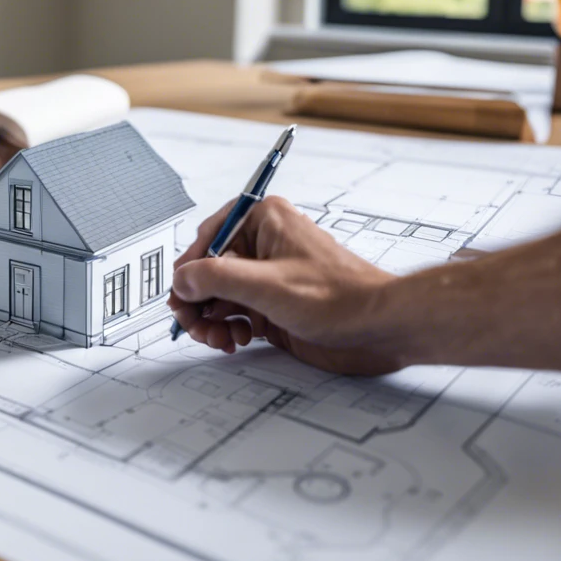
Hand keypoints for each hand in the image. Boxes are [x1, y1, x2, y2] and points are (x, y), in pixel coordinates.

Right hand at [169, 196, 402, 374]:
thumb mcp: (266, 284)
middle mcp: (262, 245)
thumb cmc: (339, 297)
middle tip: (195, 326)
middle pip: (207, 270)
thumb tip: (182, 280)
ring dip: (210, 319)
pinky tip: (237, 339)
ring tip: (219, 337)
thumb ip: (215, 278)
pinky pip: (234, 314)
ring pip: (218, 296)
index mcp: (262, 220)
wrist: (378, 328)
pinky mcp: (273, 305)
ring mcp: (268, 277)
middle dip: (198, 301)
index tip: (182, 298)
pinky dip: (228, 329)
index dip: (189, 271)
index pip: (206, 240)